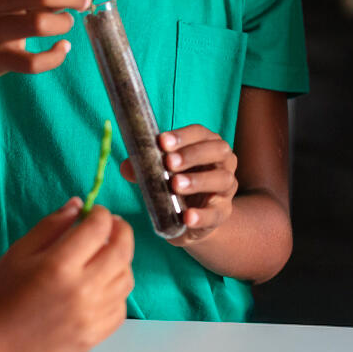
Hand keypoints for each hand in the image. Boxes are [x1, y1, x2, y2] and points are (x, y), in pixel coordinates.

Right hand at [0, 200, 133, 351]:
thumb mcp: (19, 252)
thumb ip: (52, 225)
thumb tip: (79, 204)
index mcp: (60, 265)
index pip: (98, 228)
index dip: (100, 214)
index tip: (95, 212)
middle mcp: (83, 290)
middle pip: (122, 252)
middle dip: (121, 231)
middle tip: (112, 226)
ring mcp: (92, 316)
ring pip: (126, 279)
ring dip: (121, 261)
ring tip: (105, 256)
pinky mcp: (95, 336)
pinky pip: (121, 307)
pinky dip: (116, 292)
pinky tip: (101, 286)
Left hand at [122, 126, 237, 244]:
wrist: (191, 218)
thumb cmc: (177, 185)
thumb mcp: (161, 173)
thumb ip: (145, 168)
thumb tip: (126, 167)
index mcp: (207, 144)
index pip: (200, 133)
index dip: (182, 136)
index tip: (162, 142)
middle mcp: (223, 163)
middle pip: (218, 150)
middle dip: (192, 154)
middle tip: (169, 162)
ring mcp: (225, 189)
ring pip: (222, 179)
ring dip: (198, 180)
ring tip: (176, 185)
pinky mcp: (222, 212)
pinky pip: (216, 213)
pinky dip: (202, 215)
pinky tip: (187, 217)